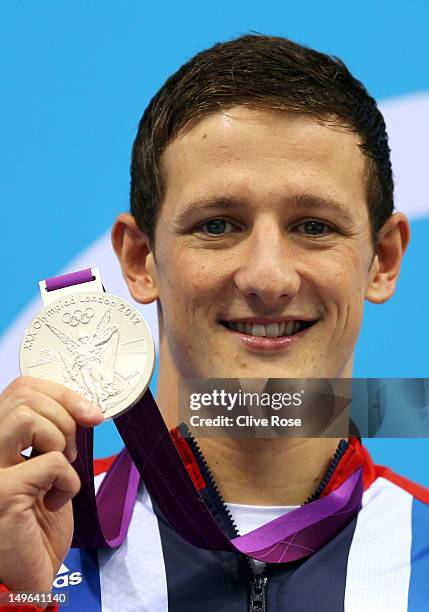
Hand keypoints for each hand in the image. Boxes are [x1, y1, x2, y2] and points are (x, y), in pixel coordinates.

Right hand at [0, 376, 102, 592]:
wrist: (28, 576)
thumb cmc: (38, 523)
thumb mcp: (47, 465)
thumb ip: (51, 433)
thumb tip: (88, 408)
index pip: (21, 387)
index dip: (61, 393)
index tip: (90, 412)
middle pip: (23, 396)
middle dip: (64, 417)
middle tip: (69, 452)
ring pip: (26, 416)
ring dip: (59, 441)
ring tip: (58, 470)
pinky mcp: (3, 491)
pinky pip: (51, 461)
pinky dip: (69, 481)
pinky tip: (55, 502)